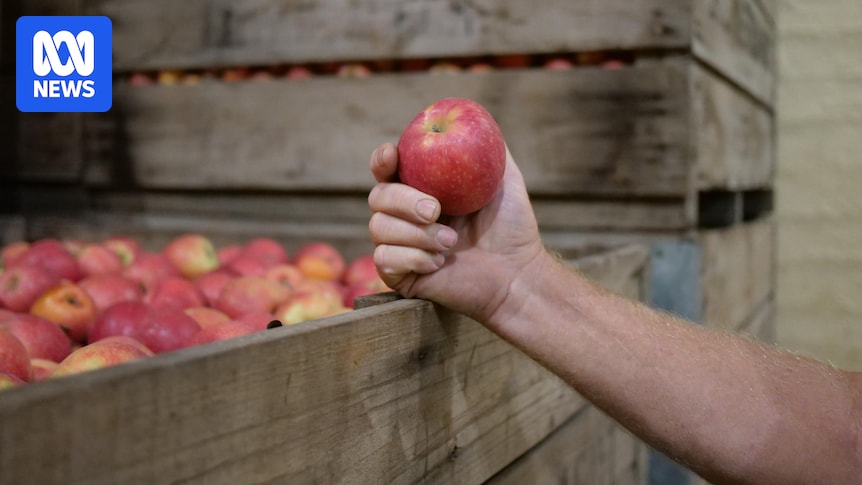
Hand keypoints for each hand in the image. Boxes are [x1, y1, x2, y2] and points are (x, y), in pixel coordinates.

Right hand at [367, 142, 546, 322]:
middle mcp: (404, 215)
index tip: (393, 157)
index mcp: (421, 188)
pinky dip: (411, 258)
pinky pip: (383, 259)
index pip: (386, 168)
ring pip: (378, 228)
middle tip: (436, 210)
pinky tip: (438, 262)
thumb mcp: (504, 177)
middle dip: (404, 200)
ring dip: (416, 235)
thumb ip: (488, 145)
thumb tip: (475, 112)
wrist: (516, 274)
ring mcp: (399, 244)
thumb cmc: (512, 227)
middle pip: (378, 197)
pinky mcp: (398, 274)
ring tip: (451, 243)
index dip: (382, 159)